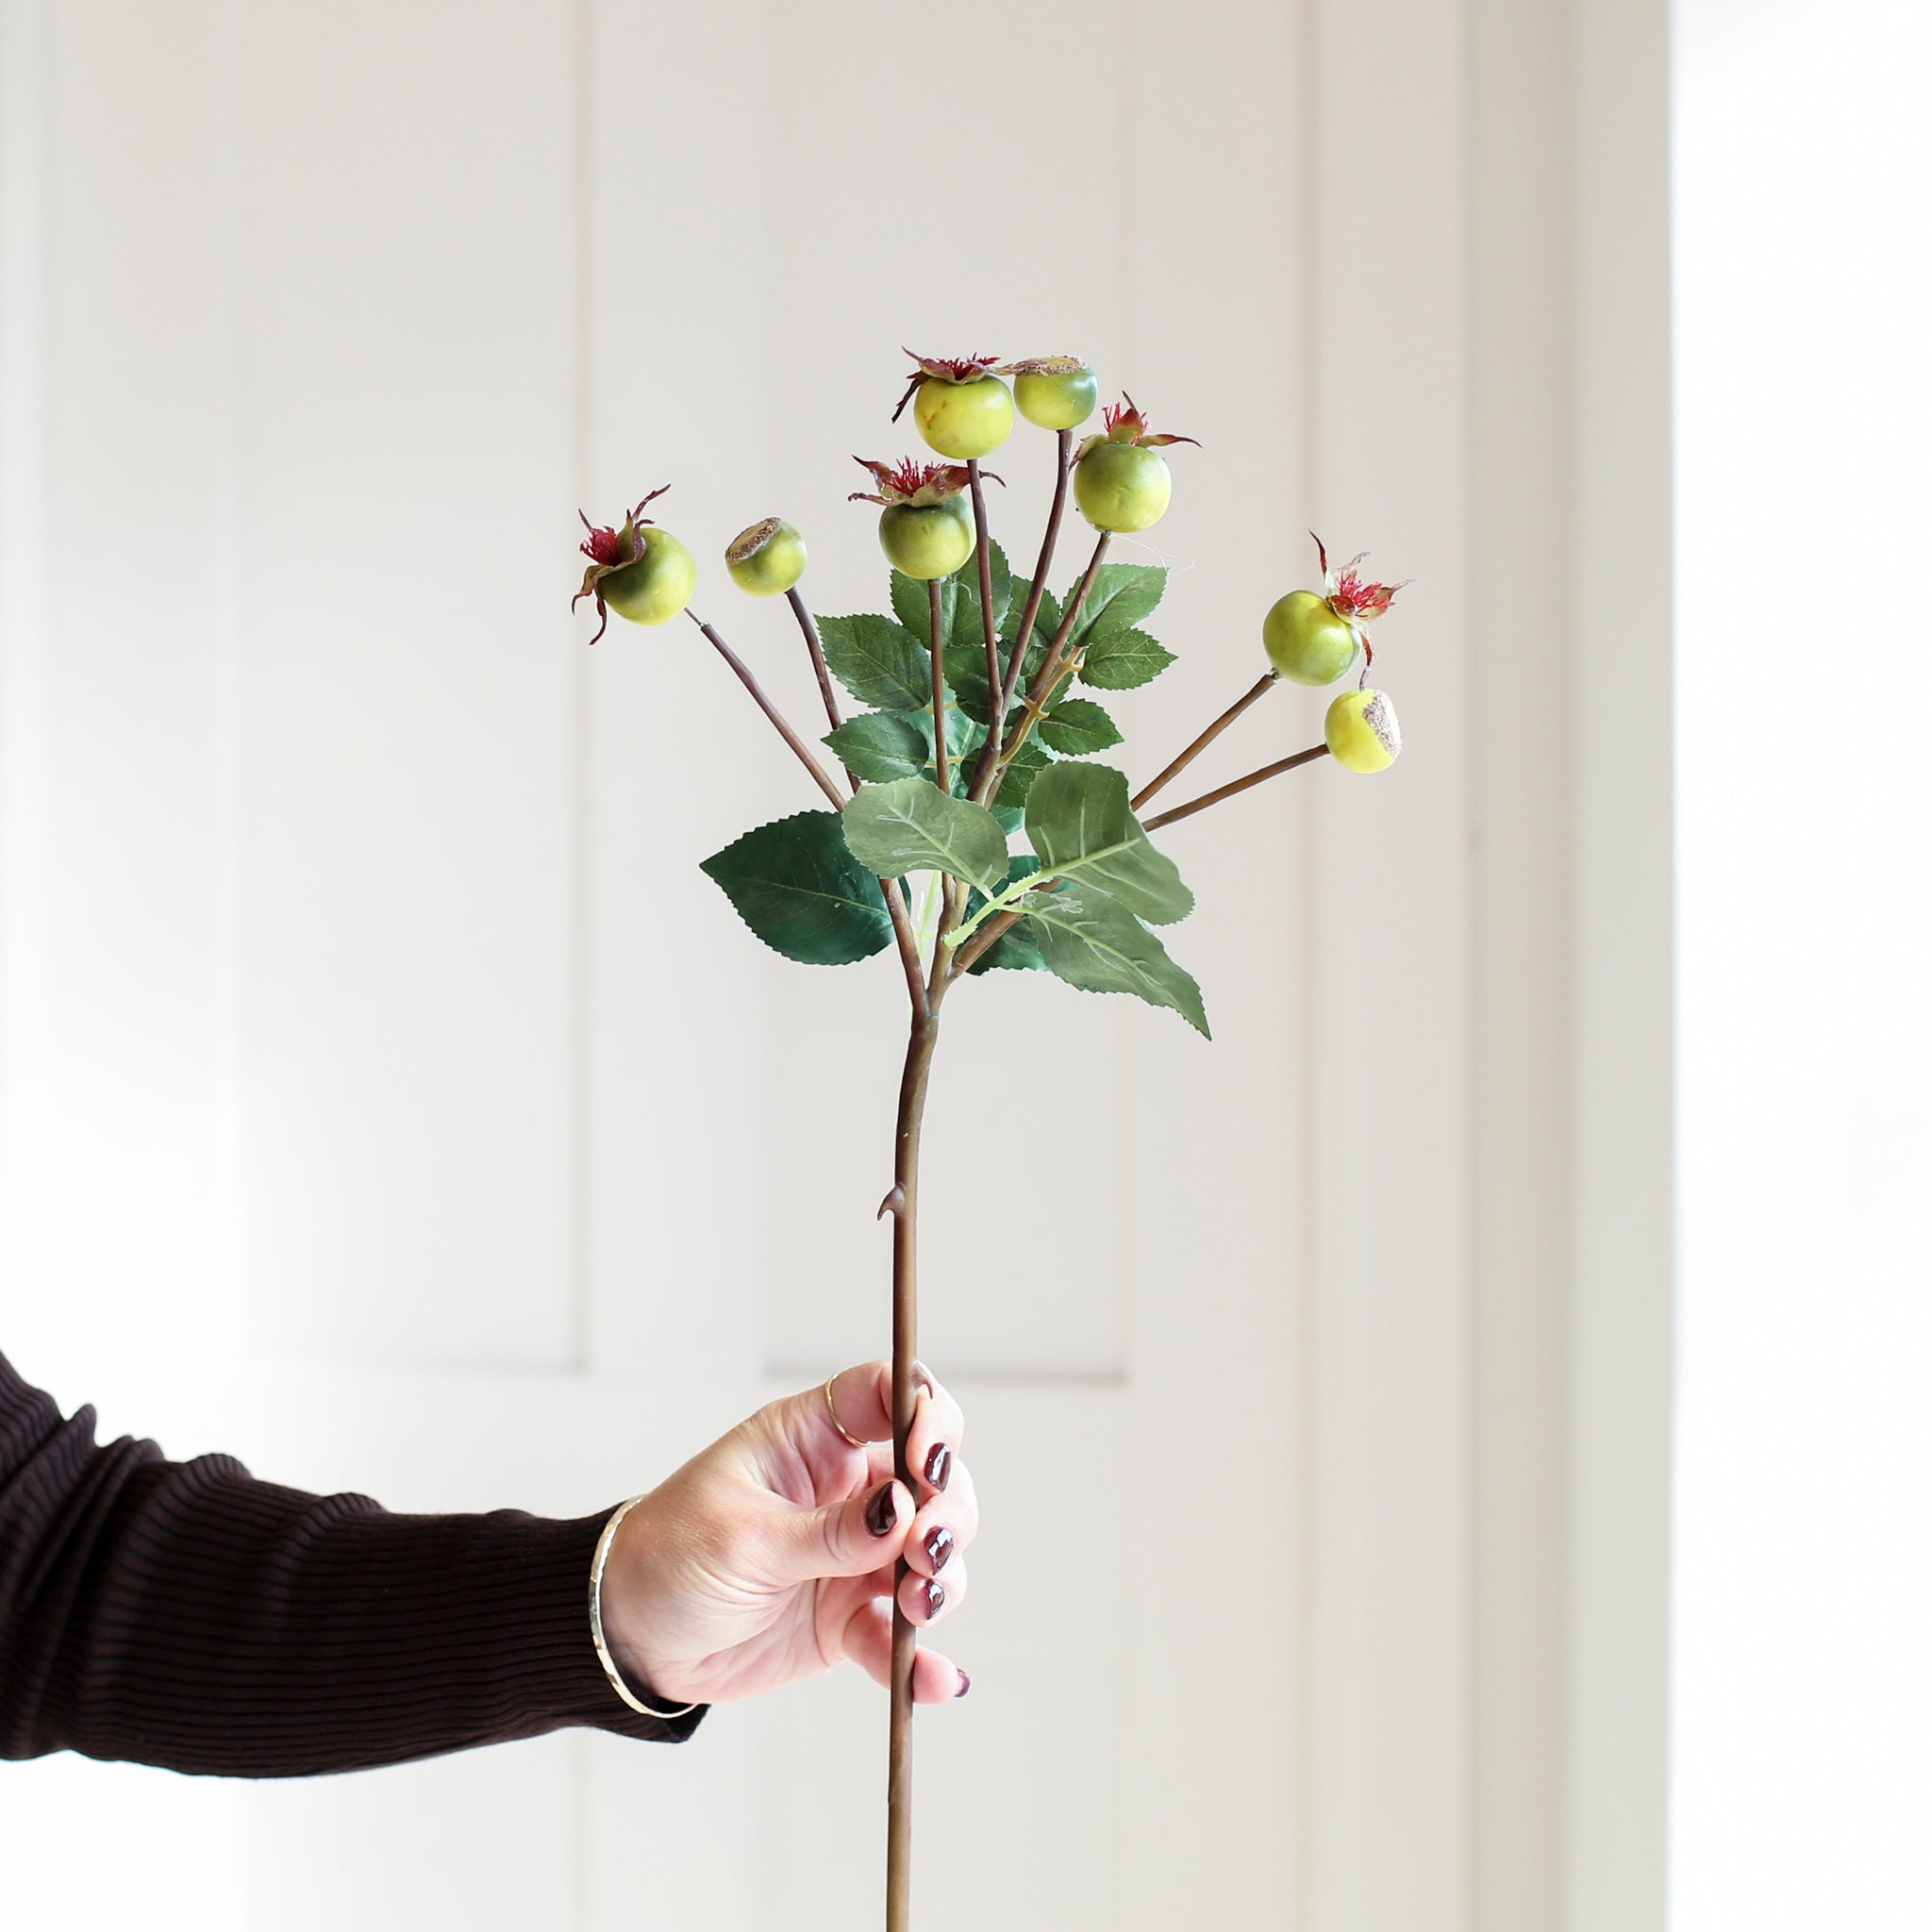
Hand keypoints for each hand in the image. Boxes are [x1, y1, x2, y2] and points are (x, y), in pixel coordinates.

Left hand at [598, 1361, 976, 1707]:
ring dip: (942, 1579)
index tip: (928, 1460)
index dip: (926, 1414)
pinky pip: (901, 1635)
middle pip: (932, 1479)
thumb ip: (829, 1532)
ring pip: (932, 1554)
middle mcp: (844, 1490)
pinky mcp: (849, 1618)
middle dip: (947, 1509)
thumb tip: (903, 1513)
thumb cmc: (670, 1556)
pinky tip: (935, 1681)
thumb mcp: (744, 1536)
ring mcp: (853, 1554)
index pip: (889, 1395)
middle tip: (924, 1549)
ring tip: (917, 1606)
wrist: (631, 1638)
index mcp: (811, 1439)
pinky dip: (922, 1659)